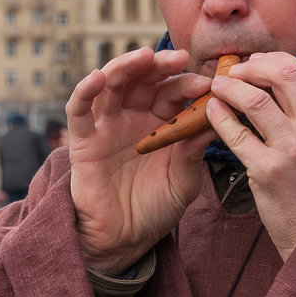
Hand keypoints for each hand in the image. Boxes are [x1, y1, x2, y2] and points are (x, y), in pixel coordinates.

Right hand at [66, 47, 213, 274]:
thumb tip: (217, 117)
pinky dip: (85, 90)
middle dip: (161, 65)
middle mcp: (133, 117)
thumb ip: (194, 152)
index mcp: (161, 122)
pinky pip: (78, 109)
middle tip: (180, 58)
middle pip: (144, 79)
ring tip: (144, 57)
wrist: (125, 239)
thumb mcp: (184, 181)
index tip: (207, 84)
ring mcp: (107, 125)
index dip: (188, 84)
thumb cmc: (157, 208)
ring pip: (112, 84)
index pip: (173, 92)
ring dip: (126, 66)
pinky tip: (97, 78)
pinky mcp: (83, 140)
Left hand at [207, 52, 295, 259]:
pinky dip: (220, 117)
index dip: (277, 61)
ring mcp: (293, 150)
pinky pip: (235, 134)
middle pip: (283, 76)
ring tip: (217, 86)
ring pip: (254, 100)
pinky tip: (212, 112)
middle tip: (234, 71)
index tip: (258, 63)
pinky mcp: (267, 171)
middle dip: (253, 66)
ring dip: (230, 87)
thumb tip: (286, 80)